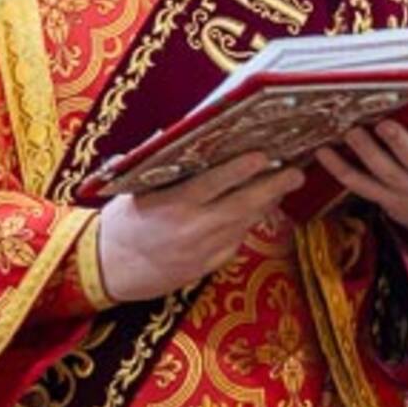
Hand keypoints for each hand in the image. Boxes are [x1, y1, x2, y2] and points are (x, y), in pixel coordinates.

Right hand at [96, 153, 303, 303]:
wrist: (110, 269)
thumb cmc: (122, 223)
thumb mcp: (137, 191)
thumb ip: (165, 170)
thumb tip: (185, 137)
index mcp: (174, 205)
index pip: (215, 183)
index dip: (241, 169)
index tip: (265, 155)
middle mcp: (194, 228)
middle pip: (242, 205)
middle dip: (273, 187)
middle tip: (297, 171)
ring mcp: (205, 249)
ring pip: (246, 223)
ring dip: (268, 203)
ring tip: (287, 183)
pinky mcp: (208, 265)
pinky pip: (236, 240)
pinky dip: (250, 222)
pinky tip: (261, 208)